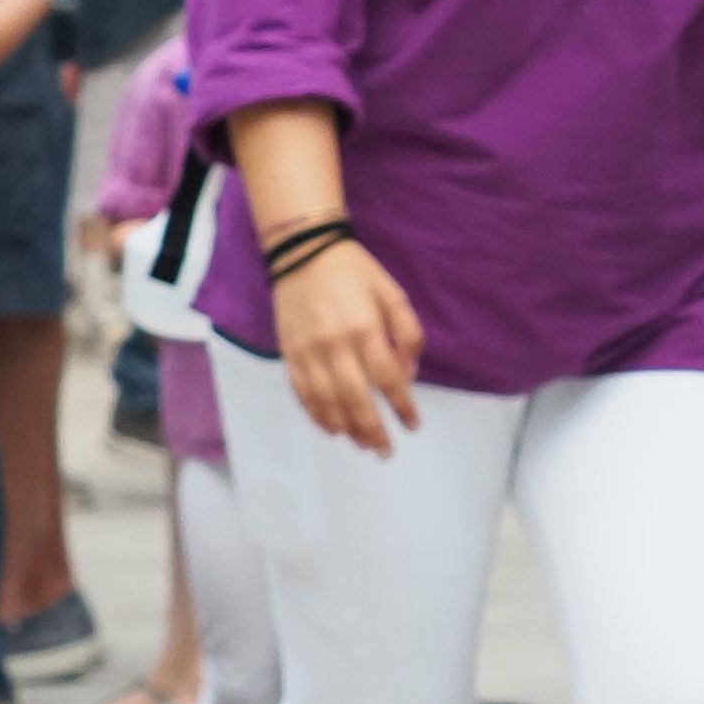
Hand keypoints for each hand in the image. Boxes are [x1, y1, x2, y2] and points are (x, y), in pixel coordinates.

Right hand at [273, 231, 422, 452]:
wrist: (303, 252)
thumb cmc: (354, 272)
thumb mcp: (392, 293)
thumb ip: (407, 333)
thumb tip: (407, 373)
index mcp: (365, 329)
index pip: (388, 379)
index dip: (403, 407)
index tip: (413, 424)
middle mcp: (336, 346)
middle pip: (357, 400)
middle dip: (374, 431)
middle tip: (386, 451)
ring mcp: (309, 353)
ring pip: (329, 403)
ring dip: (348, 429)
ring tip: (363, 445)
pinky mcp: (290, 354)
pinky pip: (304, 394)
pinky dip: (318, 416)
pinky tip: (333, 429)